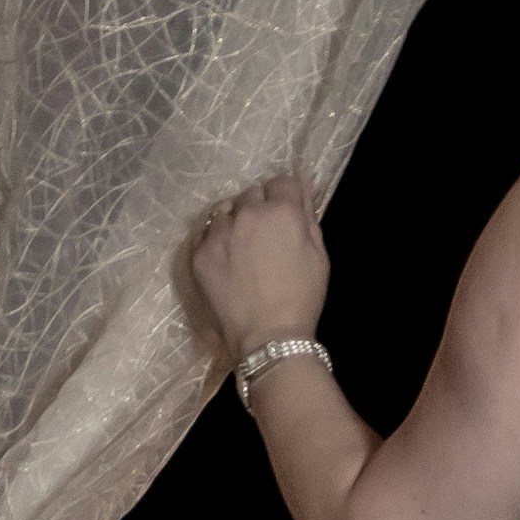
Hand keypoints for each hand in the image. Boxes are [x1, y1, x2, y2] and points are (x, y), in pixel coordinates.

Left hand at [190, 174, 329, 353]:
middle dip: (261, 206)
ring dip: (235, 219)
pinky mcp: (199, 252)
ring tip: (242, 245)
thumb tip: (303, 187)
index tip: (288, 214)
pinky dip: (215, 238)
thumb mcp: (319, 255)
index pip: (283, 182)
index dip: (287, 197)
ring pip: (226, 209)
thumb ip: (309, 215)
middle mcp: (247, 213)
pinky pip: (205, 231)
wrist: (268, 337)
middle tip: (266, 235)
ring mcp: (219, 232)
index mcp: (282, 211)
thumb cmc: (302, 298)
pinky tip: (225, 258)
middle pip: (253, 192)